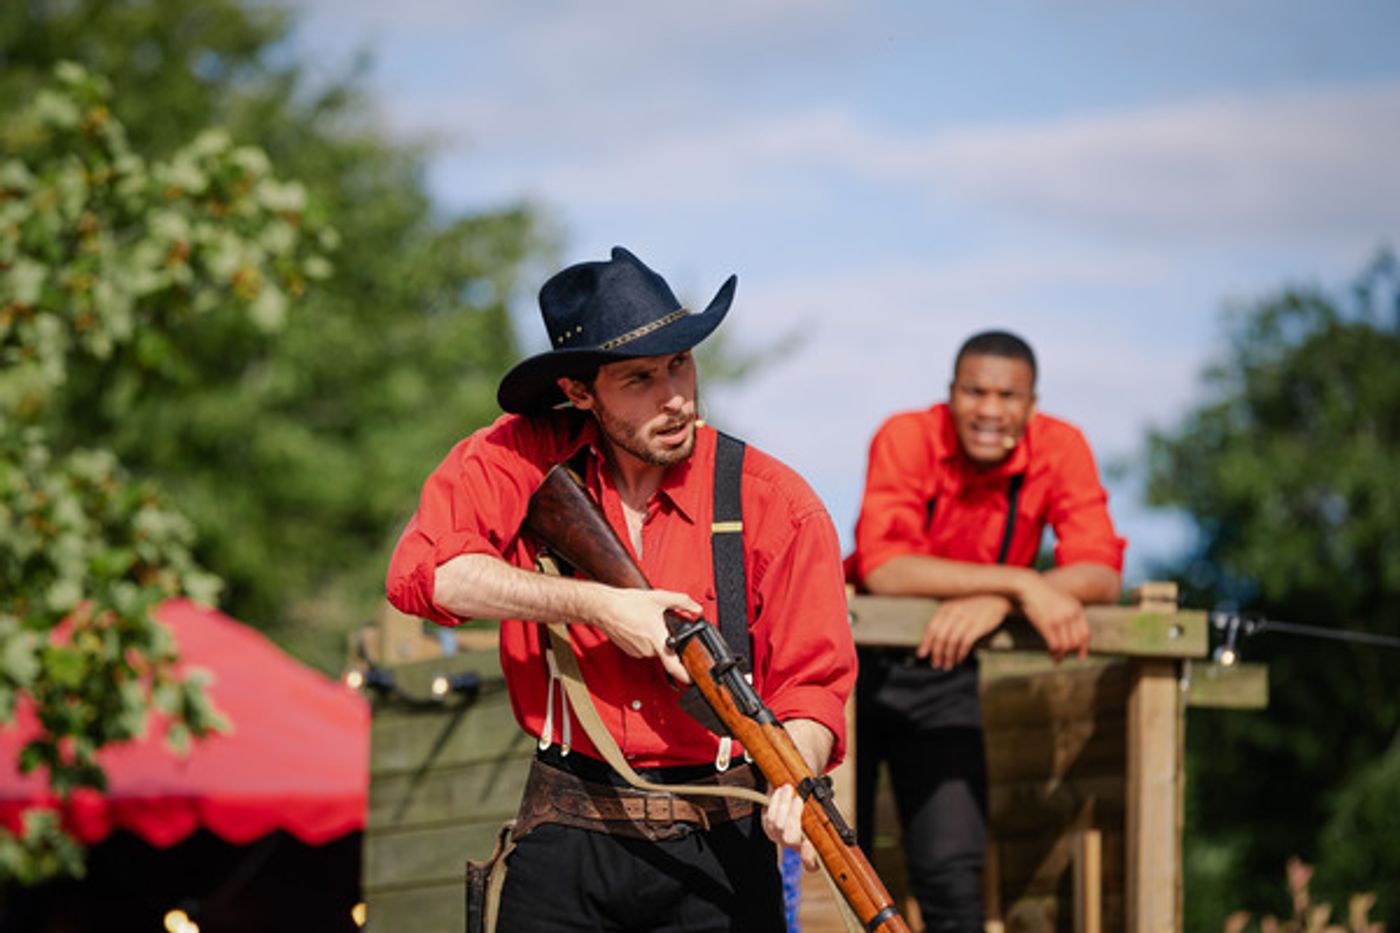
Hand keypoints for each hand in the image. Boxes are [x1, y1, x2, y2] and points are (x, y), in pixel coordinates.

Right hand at [585, 587, 699, 682]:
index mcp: (657, 639)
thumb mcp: (660, 598)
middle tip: (662, 625)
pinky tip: (639, 626)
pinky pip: (644, 648)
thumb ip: (682, 602)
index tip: (693, 679)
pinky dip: (645, 640)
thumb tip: (696, 609)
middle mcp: (648, 649)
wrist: (604, 608)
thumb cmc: (627, 604)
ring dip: (655, 639)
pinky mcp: (630, 651)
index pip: (674, 666)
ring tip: (648, 622)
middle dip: (668, 639)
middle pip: (666, 651)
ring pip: (654, 649)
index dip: (685, 676)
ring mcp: (638, 652)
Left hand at [762, 783, 817, 871]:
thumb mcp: (824, 815)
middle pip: (790, 837)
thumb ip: (823, 814)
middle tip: (798, 800)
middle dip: (793, 816)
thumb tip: (820, 799)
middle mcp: (793, 846)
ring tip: (788, 789)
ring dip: (782, 804)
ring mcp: (779, 837)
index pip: (810, 863)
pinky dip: (773, 802)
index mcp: (811, 849)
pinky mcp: (768, 828)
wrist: (793, 807)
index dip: (808, 856)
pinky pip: (767, 816)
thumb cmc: (814, 813)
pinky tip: (778, 792)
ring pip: (777, 824)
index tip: (808, 844)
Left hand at [917, 594, 1012, 669]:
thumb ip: (944, 620)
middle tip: (936, 664)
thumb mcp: (955, 607)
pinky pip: (965, 643)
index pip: (931, 628)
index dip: (925, 643)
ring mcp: (966, 619)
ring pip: (952, 642)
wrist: (996, 598)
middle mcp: (954, 612)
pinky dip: (961, 653)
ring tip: (948, 665)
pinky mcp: (978, 626)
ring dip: (948, 656)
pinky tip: (959, 659)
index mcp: (946, 608)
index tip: (922, 655)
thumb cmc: (973, 606)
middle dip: (936, 653)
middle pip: (940, 637)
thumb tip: (932, 641)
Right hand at [1017, 576, 1089, 661]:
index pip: (1086, 634)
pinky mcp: (1047, 624)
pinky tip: (1050, 655)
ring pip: (1066, 646)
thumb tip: (1072, 629)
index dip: (1084, 648)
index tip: (1081, 658)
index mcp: (1076, 609)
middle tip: (1062, 658)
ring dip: (1061, 655)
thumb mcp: (1062, 599)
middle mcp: (1071, 615)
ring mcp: (1059, 619)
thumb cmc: (1043, 594)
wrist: (1028, 585)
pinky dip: (1054, 653)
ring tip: (1056, 659)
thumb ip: (1070, 612)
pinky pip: (1055, 645)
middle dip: (1070, 653)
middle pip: (1076, 642)